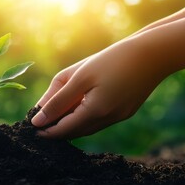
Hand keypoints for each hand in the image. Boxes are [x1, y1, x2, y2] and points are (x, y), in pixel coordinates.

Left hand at [31, 38, 165, 138]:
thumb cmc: (112, 60)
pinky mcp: (125, 111)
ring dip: (69, 124)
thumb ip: (57, 100)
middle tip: (39, 123)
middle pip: (75, 131)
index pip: (64, 130)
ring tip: (53, 117)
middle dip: (56, 129)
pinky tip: (75, 109)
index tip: (31, 128)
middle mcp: (108, 119)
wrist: (153, 53)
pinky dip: (83, 118)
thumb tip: (37, 119)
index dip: (46, 131)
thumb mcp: (79, 77)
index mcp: (96, 112)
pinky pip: (98, 120)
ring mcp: (119, 117)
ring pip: (87, 127)